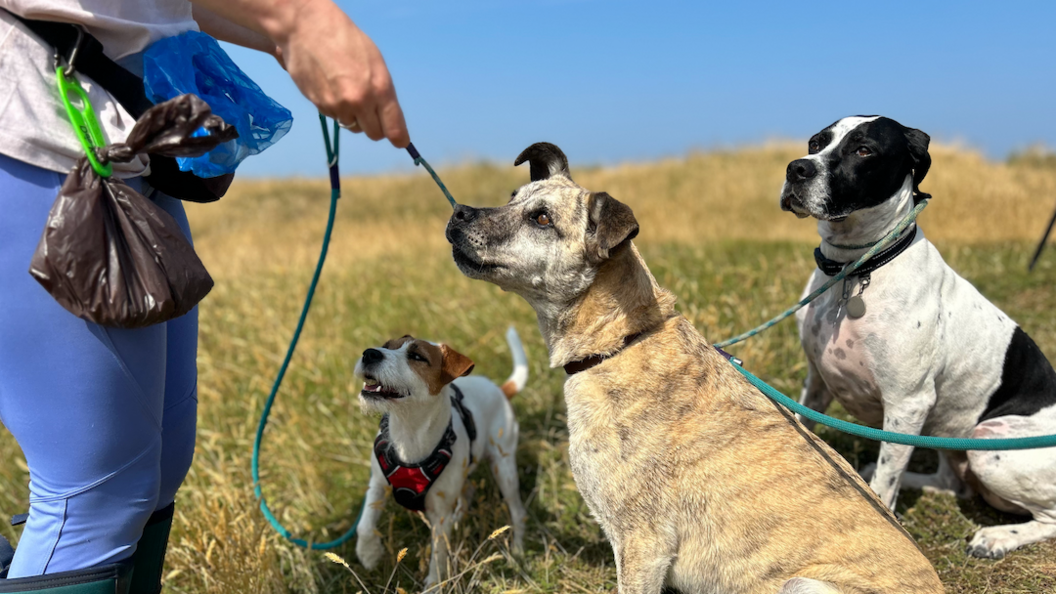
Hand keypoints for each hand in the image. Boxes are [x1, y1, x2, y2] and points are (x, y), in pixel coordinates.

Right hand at [276, 1, 408, 146]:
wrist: (307, 29)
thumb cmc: (345, 41)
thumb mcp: (375, 63)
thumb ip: (382, 92)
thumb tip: (387, 118)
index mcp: (380, 88)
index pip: (394, 128)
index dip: (399, 138)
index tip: (400, 141)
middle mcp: (361, 101)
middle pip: (374, 133)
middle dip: (374, 125)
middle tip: (370, 111)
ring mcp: (339, 105)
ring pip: (353, 126)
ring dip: (353, 116)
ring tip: (346, 90)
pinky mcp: (320, 106)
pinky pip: (335, 117)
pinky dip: (336, 108)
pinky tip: (331, 87)